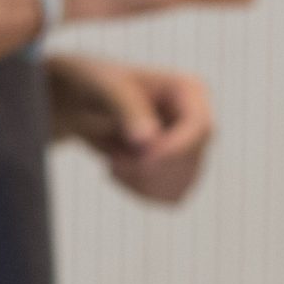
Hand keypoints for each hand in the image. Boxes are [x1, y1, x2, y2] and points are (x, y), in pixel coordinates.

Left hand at [50, 56, 214, 203]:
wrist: (83, 103)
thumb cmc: (95, 86)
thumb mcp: (105, 89)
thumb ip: (128, 109)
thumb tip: (148, 141)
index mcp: (189, 91)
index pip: (200, 128)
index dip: (175, 150)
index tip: (141, 161)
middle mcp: (197, 121)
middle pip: (189, 161)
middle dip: (146, 168)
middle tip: (112, 161)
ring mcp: (191, 149)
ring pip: (181, 185)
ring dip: (140, 182)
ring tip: (114, 161)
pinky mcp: (180, 172)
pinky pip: (170, 197)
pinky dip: (140, 190)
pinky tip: (121, 170)